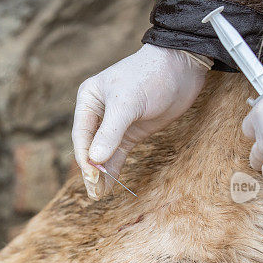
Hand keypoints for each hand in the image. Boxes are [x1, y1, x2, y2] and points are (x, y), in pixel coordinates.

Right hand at [72, 44, 208, 199]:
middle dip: (91, 170)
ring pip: (102, 154)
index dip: (85, 157)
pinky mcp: (131, 132)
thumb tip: (94, 160)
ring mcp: (115, 124)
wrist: (182, 67)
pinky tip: (109, 185)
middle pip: (89, 147)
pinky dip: (113, 170)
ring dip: (101, 174)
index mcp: (89, 99)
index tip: (92, 176)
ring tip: (98, 195)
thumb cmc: (150, 77)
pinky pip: (117, 154)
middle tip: (94, 193)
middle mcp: (98, 113)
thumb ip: (110, 132)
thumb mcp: (128, 103)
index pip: (81, 135)